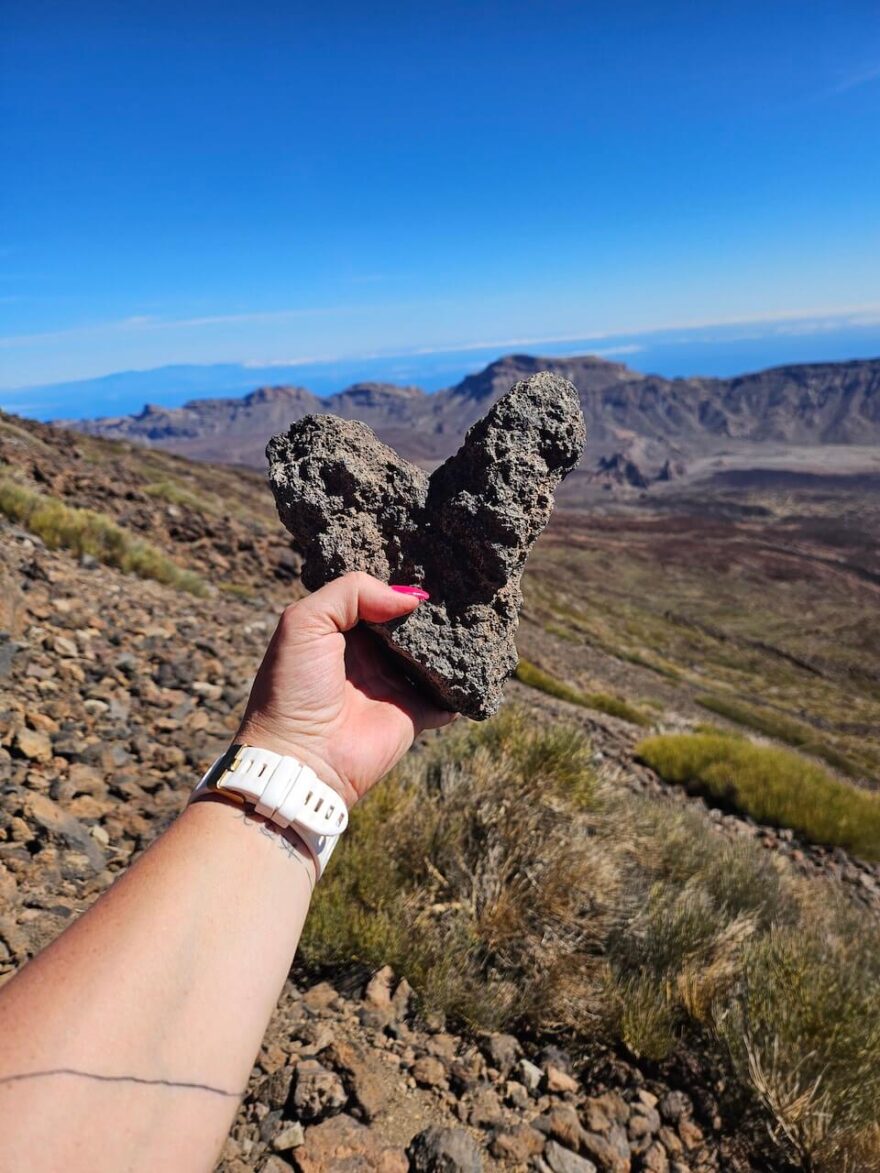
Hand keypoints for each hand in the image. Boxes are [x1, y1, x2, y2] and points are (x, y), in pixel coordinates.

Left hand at [235, 572, 455, 808]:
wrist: (300, 758)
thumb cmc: (292, 688)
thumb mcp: (305, 622)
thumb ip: (352, 594)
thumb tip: (410, 599)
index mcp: (340, 632)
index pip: (373, 598)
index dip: (393, 584)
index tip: (423, 565)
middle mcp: (368, 656)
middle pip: (407, 625)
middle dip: (429, 611)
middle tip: (458, 588)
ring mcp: (392, 686)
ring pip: (432, 657)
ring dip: (450, 644)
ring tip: (472, 620)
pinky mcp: (413, 715)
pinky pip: (446, 699)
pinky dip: (461, 688)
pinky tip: (476, 667)